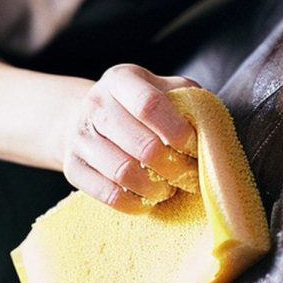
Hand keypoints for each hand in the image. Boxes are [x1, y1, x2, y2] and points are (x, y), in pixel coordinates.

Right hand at [61, 64, 199, 211]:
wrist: (86, 117)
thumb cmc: (137, 105)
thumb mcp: (162, 87)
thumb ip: (187, 99)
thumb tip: (209, 128)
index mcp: (121, 79)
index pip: (149, 104)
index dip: (177, 131)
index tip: (193, 146)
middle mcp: (95, 104)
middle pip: (142, 145)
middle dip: (173, 166)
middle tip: (189, 175)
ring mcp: (79, 136)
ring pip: (124, 173)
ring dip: (155, 187)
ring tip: (169, 188)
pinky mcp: (72, 167)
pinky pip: (107, 194)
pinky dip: (134, 203)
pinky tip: (147, 200)